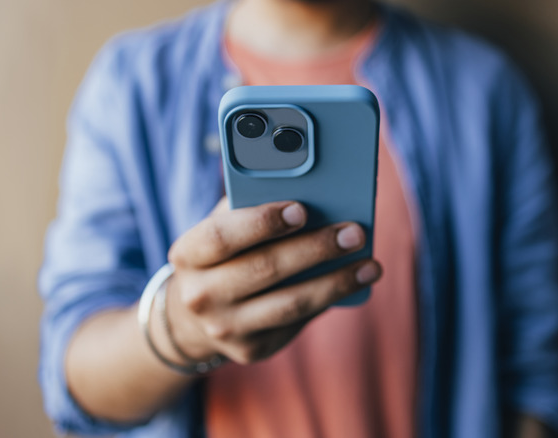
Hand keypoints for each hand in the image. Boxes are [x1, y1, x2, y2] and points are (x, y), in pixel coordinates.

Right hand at [163, 198, 380, 364]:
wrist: (196, 316)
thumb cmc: (223, 256)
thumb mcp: (223, 227)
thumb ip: (252, 206)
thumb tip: (311, 192)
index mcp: (188, 254)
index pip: (222, 236)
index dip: (262, 222)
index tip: (301, 209)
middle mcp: (200, 295)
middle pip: (264, 269)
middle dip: (315, 249)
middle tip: (354, 233)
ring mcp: (225, 327)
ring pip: (290, 303)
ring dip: (336, 282)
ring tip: (370, 265)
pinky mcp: (252, 349)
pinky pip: (298, 321)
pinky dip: (331, 299)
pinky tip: (356, 282)